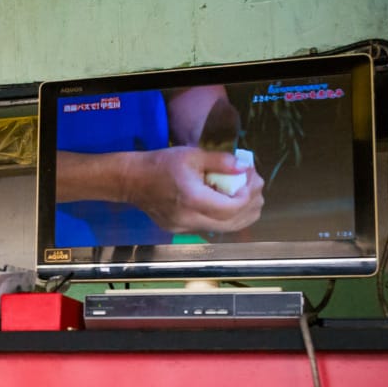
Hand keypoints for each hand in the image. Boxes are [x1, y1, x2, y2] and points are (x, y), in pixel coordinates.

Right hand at [129, 147, 263, 232]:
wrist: (131, 180)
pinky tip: (227, 202)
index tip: (251, 177)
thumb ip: (220, 161)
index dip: (248, 194)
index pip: (232, 207)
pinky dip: (225, 217)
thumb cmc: (160, 164)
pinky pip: (211, 227)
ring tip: (248, 196)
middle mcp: (189, 219)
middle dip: (251, 205)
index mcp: (192, 199)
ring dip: (242, 214)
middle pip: (233, 223)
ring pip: (225, 229)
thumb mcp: (191, 155)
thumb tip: (244, 168)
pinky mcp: (180, 231)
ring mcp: (184, 229)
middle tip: (256, 187)